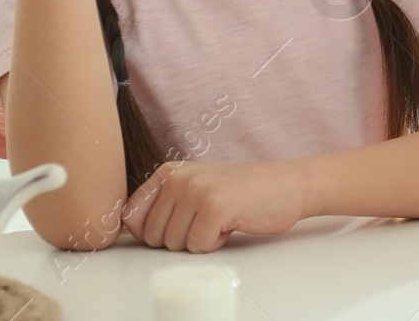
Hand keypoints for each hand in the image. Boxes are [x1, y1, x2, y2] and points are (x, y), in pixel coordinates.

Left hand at [121, 160, 308, 251]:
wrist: (287, 184)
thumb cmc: (241, 191)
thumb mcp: (196, 186)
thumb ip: (165, 202)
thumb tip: (131, 231)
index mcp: (169, 172)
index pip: (130, 216)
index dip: (149, 233)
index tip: (176, 227)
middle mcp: (178, 177)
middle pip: (152, 236)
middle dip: (179, 239)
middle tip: (206, 221)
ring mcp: (196, 190)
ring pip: (174, 244)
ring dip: (199, 241)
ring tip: (220, 220)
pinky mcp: (215, 207)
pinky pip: (199, 247)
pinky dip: (216, 244)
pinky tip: (231, 224)